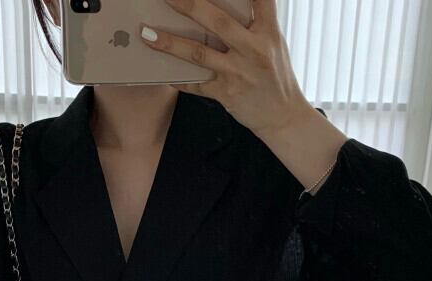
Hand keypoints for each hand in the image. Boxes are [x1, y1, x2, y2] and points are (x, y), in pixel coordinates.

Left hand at [140, 0, 312, 139]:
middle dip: (190, 5)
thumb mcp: (273, 44)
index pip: (260, 0)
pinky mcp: (227, 94)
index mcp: (268, 32)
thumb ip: (253, 25)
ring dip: (171, 43)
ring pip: (199, 54)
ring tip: (148, 34)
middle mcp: (253, 50)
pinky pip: (197, 86)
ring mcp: (238, 73)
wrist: (283, 117)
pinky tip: (163, 74)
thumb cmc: (276, 77)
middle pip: (218, 22)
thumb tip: (221, 9)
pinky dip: (179, 80)